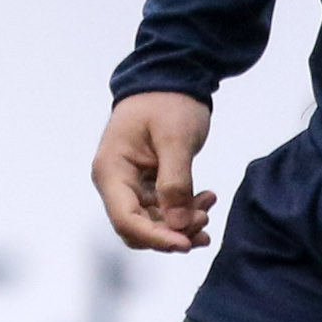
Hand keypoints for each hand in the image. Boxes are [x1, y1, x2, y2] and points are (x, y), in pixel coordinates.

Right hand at [94, 92, 216, 250]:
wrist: (172, 78)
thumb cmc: (168, 102)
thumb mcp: (175, 139)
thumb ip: (176, 182)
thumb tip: (178, 225)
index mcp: (111, 170)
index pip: (126, 220)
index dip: (155, 238)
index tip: (186, 243)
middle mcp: (115, 182)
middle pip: (138, 228)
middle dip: (172, 233)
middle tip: (205, 221)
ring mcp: (130, 185)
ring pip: (152, 223)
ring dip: (182, 223)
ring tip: (209, 205)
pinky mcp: (147, 184)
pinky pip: (163, 210)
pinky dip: (185, 211)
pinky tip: (207, 198)